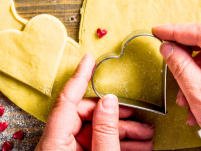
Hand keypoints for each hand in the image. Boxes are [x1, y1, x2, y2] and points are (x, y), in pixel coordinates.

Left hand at [35, 53, 154, 150]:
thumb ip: (106, 131)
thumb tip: (109, 101)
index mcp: (54, 142)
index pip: (66, 100)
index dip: (80, 77)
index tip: (89, 58)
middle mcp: (56, 145)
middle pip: (86, 115)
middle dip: (117, 115)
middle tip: (140, 117)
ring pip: (94, 130)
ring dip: (121, 131)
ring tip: (145, 136)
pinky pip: (94, 144)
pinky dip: (114, 142)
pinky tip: (136, 146)